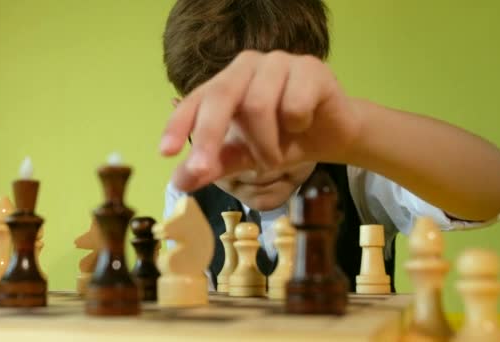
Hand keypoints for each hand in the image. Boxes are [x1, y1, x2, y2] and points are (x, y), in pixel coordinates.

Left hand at [160, 50, 361, 191]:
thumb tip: (179, 182)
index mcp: (227, 82)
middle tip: (204, 171)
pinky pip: (295, 104)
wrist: (334, 135)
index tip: (165, 153)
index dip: (178, 124)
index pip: (196, 100)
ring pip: (258, 105)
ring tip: (276, 156)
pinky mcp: (312, 68)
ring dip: (266, 144)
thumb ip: (215, 164)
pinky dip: (297, 127)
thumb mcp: (244, 157)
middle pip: (222, 97)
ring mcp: (280, 62)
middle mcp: (248, 65)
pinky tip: (304, 127)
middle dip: (210, 138)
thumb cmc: (284, 141)